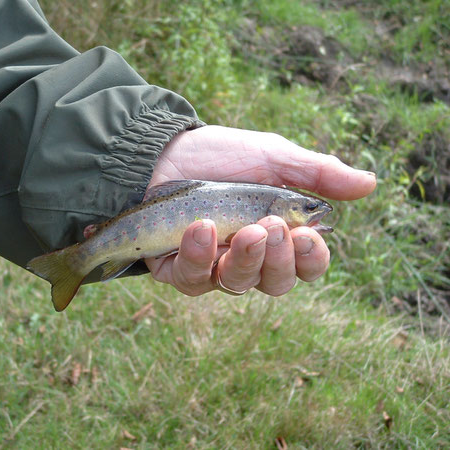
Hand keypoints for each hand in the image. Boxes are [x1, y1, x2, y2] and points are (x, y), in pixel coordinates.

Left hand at [145, 125, 375, 296]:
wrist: (164, 150)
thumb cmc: (221, 155)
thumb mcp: (273, 157)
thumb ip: (317, 173)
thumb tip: (370, 184)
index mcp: (278, 234)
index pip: (307, 265)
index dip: (311, 258)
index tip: (307, 234)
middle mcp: (249, 257)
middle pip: (276, 282)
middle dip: (278, 259)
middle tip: (270, 227)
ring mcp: (213, 266)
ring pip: (237, 285)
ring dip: (245, 260)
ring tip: (243, 230)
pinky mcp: (178, 268)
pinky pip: (193, 279)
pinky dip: (199, 256)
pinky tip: (201, 229)